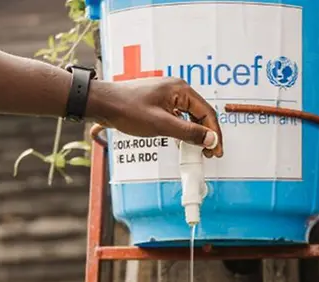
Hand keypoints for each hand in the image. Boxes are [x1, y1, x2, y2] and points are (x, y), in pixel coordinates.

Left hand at [90, 78, 223, 157]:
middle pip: (200, 114)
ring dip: (195, 133)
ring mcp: (167, 95)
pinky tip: (182, 142)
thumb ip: (188, 132)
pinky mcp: (158, 102)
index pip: (207, 112)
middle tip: (209, 154)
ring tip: (198, 151)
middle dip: (206, 134)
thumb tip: (210, 139)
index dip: (214, 134)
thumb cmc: (127, 109)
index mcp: (180, 89)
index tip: (216, 151)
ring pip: (189, 116)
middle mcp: (176, 89)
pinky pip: (177, 116)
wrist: (102, 103)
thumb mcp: (161, 124)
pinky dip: (183, 129)